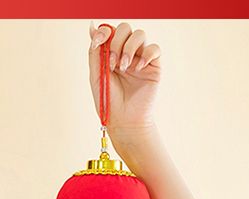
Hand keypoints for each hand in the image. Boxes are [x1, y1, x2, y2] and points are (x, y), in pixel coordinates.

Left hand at [88, 21, 160, 143]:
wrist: (124, 121)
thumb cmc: (109, 101)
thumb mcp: (96, 75)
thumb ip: (94, 52)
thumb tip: (93, 27)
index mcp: (112, 54)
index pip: (111, 31)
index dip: (105, 31)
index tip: (98, 43)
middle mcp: (127, 53)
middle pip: (125, 28)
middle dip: (116, 42)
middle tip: (112, 63)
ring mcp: (141, 58)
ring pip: (140, 34)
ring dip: (128, 48)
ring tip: (124, 68)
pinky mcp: (154, 66)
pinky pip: (154, 48)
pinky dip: (145, 55)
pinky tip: (137, 70)